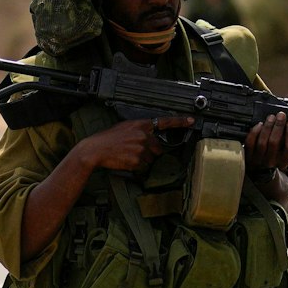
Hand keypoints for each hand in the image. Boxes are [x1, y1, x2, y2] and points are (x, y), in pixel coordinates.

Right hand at [74, 117, 194, 173]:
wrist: (95, 149)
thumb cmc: (107, 139)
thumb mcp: (124, 128)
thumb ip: (139, 131)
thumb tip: (149, 139)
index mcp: (141, 124)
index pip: (164, 122)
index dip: (180, 121)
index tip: (191, 120)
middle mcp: (144, 135)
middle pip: (158, 148)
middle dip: (150, 152)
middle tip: (134, 152)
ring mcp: (141, 148)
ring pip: (150, 159)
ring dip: (142, 161)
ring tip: (126, 156)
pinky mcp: (137, 160)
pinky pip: (143, 167)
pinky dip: (136, 167)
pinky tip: (125, 162)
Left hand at [245, 112, 287, 171]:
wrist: (260, 173)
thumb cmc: (275, 158)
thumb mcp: (284, 154)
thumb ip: (287, 142)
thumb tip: (287, 122)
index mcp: (284, 162)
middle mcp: (271, 162)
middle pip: (274, 143)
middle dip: (278, 126)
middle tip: (281, 115)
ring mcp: (258, 161)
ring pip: (262, 142)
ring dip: (267, 127)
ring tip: (271, 117)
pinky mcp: (248, 157)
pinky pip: (250, 143)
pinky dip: (255, 132)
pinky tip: (259, 124)